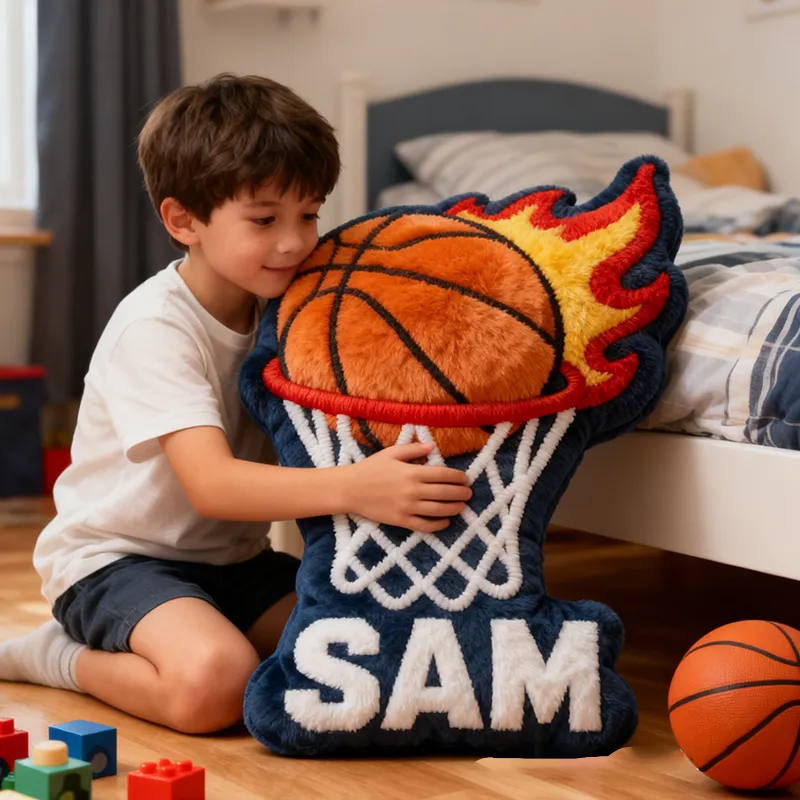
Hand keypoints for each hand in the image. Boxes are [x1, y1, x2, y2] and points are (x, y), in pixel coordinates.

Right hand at [346, 442, 471, 532]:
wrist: (351, 489)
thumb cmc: (371, 468)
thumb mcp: (392, 453)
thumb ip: (413, 449)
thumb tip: (432, 447)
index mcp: (413, 472)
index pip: (443, 475)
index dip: (458, 477)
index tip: (465, 479)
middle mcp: (413, 490)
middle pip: (445, 493)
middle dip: (461, 493)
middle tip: (468, 494)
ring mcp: (408, 507)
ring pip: (439, 510)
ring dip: (454, 508)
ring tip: (461, 507)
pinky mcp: (401, 520)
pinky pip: (425, 525)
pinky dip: (438, 525)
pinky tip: (445, 522)